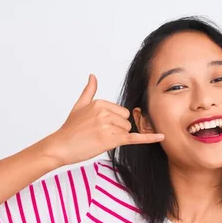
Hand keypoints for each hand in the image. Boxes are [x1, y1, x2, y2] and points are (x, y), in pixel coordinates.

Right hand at [43, 74, 164, 165]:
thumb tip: (93, 76)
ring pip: (127, 131)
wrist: (60, 146)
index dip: (114, 122)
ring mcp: (108, 126)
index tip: (99, 127)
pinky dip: (149, 138)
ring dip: (117, 138)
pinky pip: (134, 138)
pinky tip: (161, 136)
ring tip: (99, 140)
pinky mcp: (111, 140)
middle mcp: (105, 112)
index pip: (122, 112)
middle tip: (99, 135)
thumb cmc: (70, 129)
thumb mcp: (79, 106)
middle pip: (126, 122)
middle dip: (117, 130)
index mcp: (100, 102)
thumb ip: (89, 91)